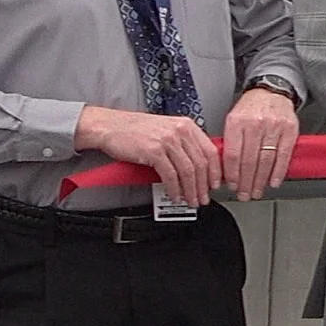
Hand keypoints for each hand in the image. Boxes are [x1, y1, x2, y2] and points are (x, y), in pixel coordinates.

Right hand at [79, 103, 217, 207]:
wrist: (109, 126)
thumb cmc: (135, 130)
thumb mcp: (166, 130)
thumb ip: (183, 144)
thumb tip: (199, 165)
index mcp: (186, 125)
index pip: (210, 150)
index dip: (216, 171)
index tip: (216, 184)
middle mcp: (179, 131)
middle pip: (201, 163)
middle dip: (204, 186)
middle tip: (204, 198)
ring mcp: (167, 140)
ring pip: (188, 171)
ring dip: (191, 190)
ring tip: (191, 200)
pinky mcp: (154, 151)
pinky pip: (171, 175)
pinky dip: (175, 189)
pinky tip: (175, 195)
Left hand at [217, 87, 300, 200]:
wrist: (271, 91)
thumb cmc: (251, 107)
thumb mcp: (233, 119)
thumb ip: (229, 142)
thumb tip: (224, 168)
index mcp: (236, 122)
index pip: (232, 154)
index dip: (232, 174)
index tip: (232, 186)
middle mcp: (255, 124)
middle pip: (249, 160)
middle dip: (246, 182)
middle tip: (244, 195)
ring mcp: (273, 127)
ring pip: (266, 160)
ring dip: (261, 180)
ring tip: (257, 191)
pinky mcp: (289, 130)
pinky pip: (284, 155)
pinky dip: (278, 171)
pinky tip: (273, 182)